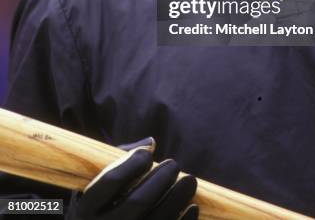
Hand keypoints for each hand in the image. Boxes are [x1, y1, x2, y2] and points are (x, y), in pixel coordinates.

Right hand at [67, 137, 197, 218]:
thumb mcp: (96, 184)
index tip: (147, 154)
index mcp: (85, 209)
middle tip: (174, 164)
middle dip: (162, 178)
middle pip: (138, 202)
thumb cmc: (98, 206)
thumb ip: (120, 160)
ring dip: (178, 197)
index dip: (133, 163)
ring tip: (189, 181)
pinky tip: (192, 207)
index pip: (112, 181)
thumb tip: (151, 143)